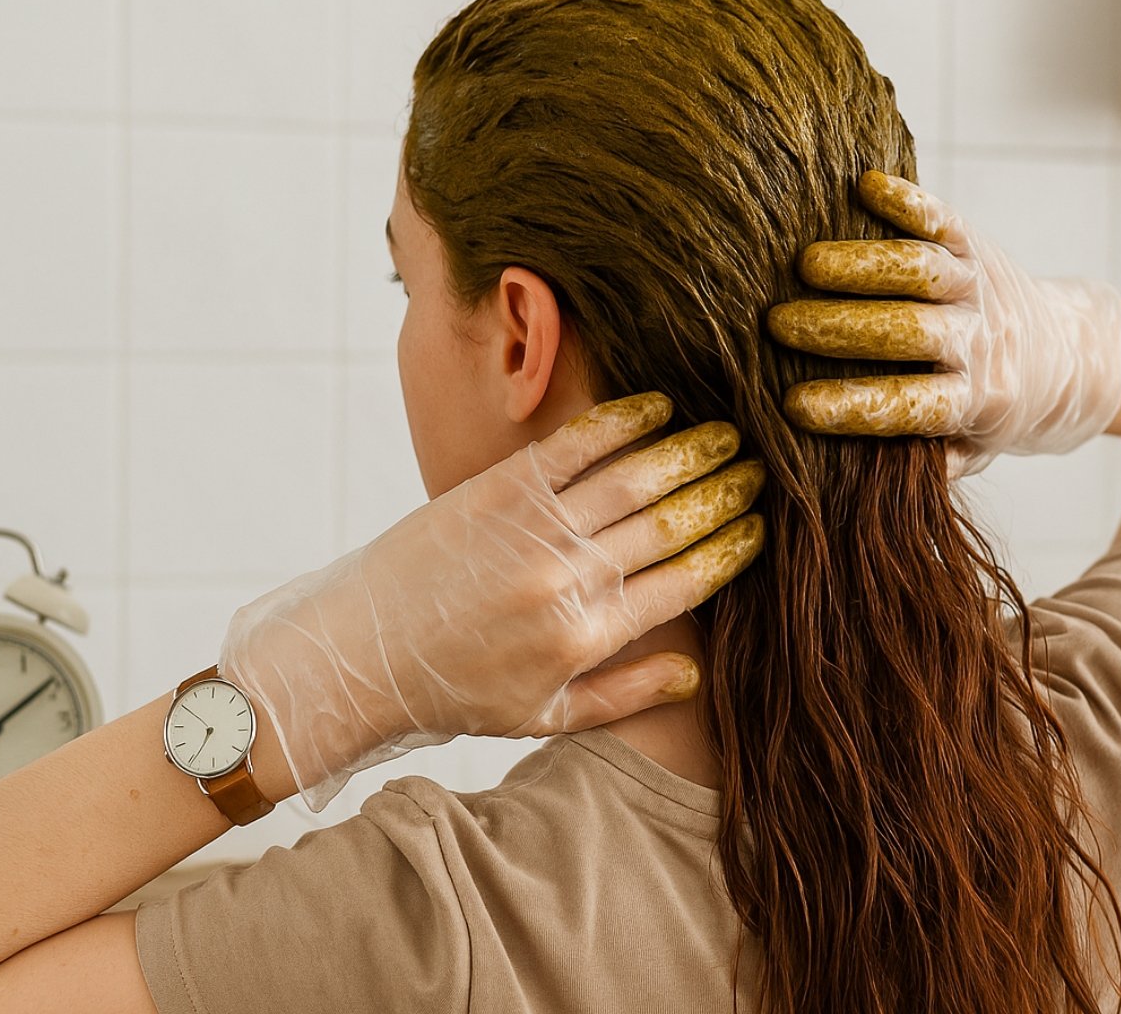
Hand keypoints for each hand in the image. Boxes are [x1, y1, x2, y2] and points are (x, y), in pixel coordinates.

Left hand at [217, 391, 766, 810]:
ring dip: (691, 452)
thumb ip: (623, 697)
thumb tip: (693, 674)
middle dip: (726, 495)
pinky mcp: (495, 489)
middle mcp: (567, 579)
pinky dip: (621, 421)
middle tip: (762, 471)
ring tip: (728, 435)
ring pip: (635, 479)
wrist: (358, 654)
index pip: (684, 584)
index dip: (732, 550)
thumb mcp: (541, 716)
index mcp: (586, 637)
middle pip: (672, 525)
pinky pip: (573, 446)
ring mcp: (532, 529)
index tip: (762, 528)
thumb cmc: (452, 692)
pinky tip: (657, 405)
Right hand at [766, 169, 1120, 478]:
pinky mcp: (979, 247)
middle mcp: (982, 341)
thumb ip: (922, 463)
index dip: (852, 405)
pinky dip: (908, 201)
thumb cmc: (998, 411)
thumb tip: (846, 472)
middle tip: (779, 326)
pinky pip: (945, 221)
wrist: (1073, 355)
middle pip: (910, 332)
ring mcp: (981, 289)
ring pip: (924, 272)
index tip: (796, 406)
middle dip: (841, 329)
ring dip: (864, 266)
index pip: (909, 405)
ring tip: (805, 265)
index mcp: (977, 401)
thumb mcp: (972, 452)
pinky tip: (864, 188)